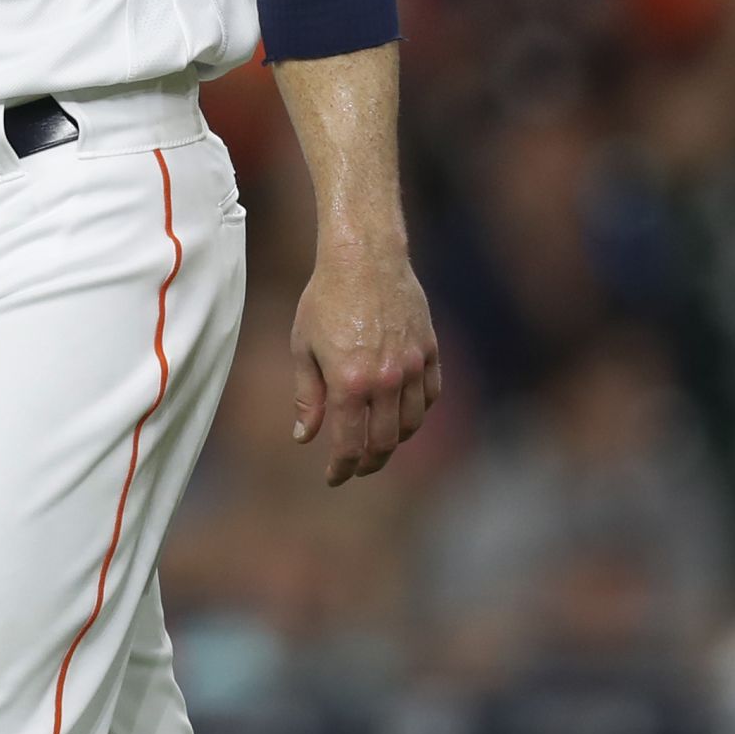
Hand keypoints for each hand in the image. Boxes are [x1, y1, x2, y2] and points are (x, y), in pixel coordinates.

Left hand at [290, 242, 440, 485]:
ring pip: (411, 424)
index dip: (342, 468)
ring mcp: (413, 367)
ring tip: (377, 441)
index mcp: (349, 383)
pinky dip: (418, 411)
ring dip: (394, 440)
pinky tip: (402, 412)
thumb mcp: (303, 346)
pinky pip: (431, 396)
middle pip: (384, 443)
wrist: (364, 257)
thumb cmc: (325, 298)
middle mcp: (386, 381)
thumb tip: (304, 436)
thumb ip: (306, 395)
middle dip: (368, 462)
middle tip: (356, 467)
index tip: (334, 477)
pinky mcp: (430, 351)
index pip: (350, 445)